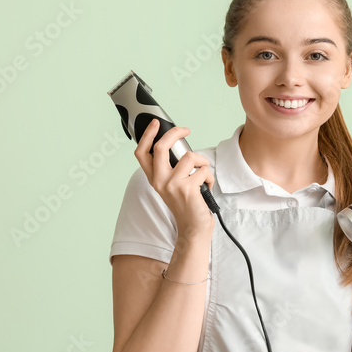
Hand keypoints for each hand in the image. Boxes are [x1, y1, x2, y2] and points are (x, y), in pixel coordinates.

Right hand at [133, 119, 214, 235]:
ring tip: (203, 174)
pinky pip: (203, 170)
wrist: (193, 227)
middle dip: (175, 133)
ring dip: (203, 162)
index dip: (147, 135)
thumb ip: (171, 168)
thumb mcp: (172, 185)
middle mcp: (160, 181)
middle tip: (186, 130)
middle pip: (161, 147)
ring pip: (190, 157)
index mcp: (154, 178)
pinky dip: (209, 177)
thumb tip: (179, 145)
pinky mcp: (187, 189)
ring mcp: (172, 185)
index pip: (142, 153)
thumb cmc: (187, 205)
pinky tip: (207, 187)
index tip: (155, 124)